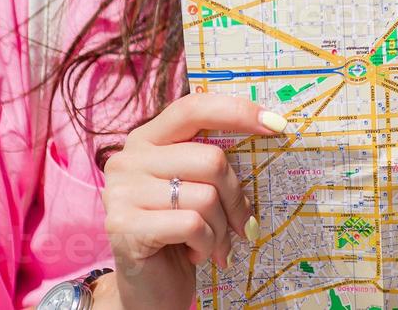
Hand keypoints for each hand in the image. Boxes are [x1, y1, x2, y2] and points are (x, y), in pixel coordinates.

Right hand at [102, 93, 288, 309]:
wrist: (151, 290)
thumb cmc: (183, 233)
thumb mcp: (199, 188)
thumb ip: (214, 161)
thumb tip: (271, 127)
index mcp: (148, 139)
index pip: (195, 108)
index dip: (237, 112)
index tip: (277, 125)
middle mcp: (128, 159)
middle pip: (211, 160)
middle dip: (236, 198)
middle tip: (243, 225)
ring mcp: (120, 192)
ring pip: (205, 196)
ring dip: (221, 229)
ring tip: (213, 244)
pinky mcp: (122, 225)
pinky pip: (191, 225)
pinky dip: (206, 244)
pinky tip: (196, 254)